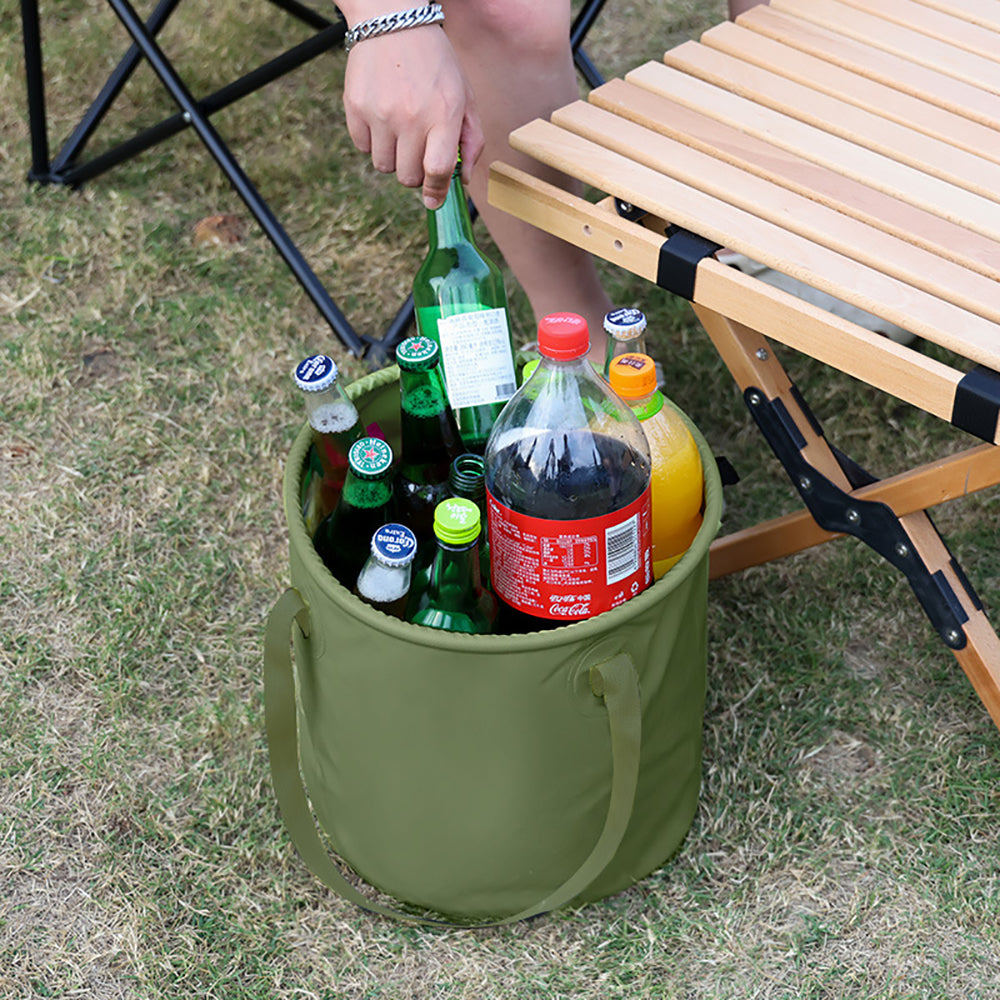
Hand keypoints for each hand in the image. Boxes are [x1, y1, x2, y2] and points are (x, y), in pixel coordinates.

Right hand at [343, 26, 484, 207]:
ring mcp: (380, 113)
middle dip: (414, 173)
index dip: (436, 192)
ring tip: (399, 130)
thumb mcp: (464, 95)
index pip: (437, 170)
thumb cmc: (435, 63)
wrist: (393, 20)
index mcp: (444, 114)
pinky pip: (362, 147)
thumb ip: (471, 140)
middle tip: (417, 153)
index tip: (433, 199)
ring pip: (383, 166)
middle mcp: (411, 116)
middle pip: (407, 177)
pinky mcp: (355, 107)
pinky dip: (372, 141)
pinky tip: (381, 117)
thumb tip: (464, 180)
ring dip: (392, 157)